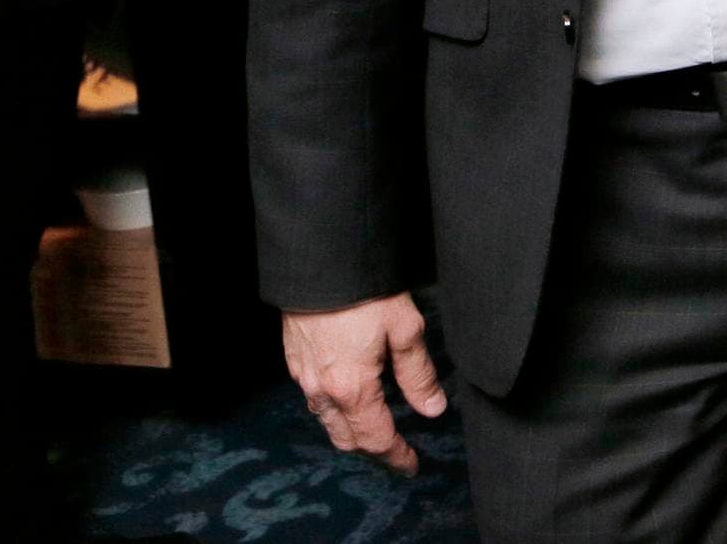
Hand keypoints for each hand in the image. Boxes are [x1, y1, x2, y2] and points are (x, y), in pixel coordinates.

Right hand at [283, 292, 444, 474]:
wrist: (320, 263)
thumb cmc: (364, 292)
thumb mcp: (405, 329)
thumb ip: (418, 374)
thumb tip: (431, 409)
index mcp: (352, 389)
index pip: (376, 439)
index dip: (395, 456)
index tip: (411, 465)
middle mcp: (323, 391)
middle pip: (347, 439)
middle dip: (373, 450)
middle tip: (396, 451)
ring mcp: (304, 377)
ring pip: (327, 422)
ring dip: (351, 433)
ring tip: (375, 428)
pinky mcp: (295, 361)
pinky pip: (313, 400)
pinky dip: (333, 411)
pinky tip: (349, 398)